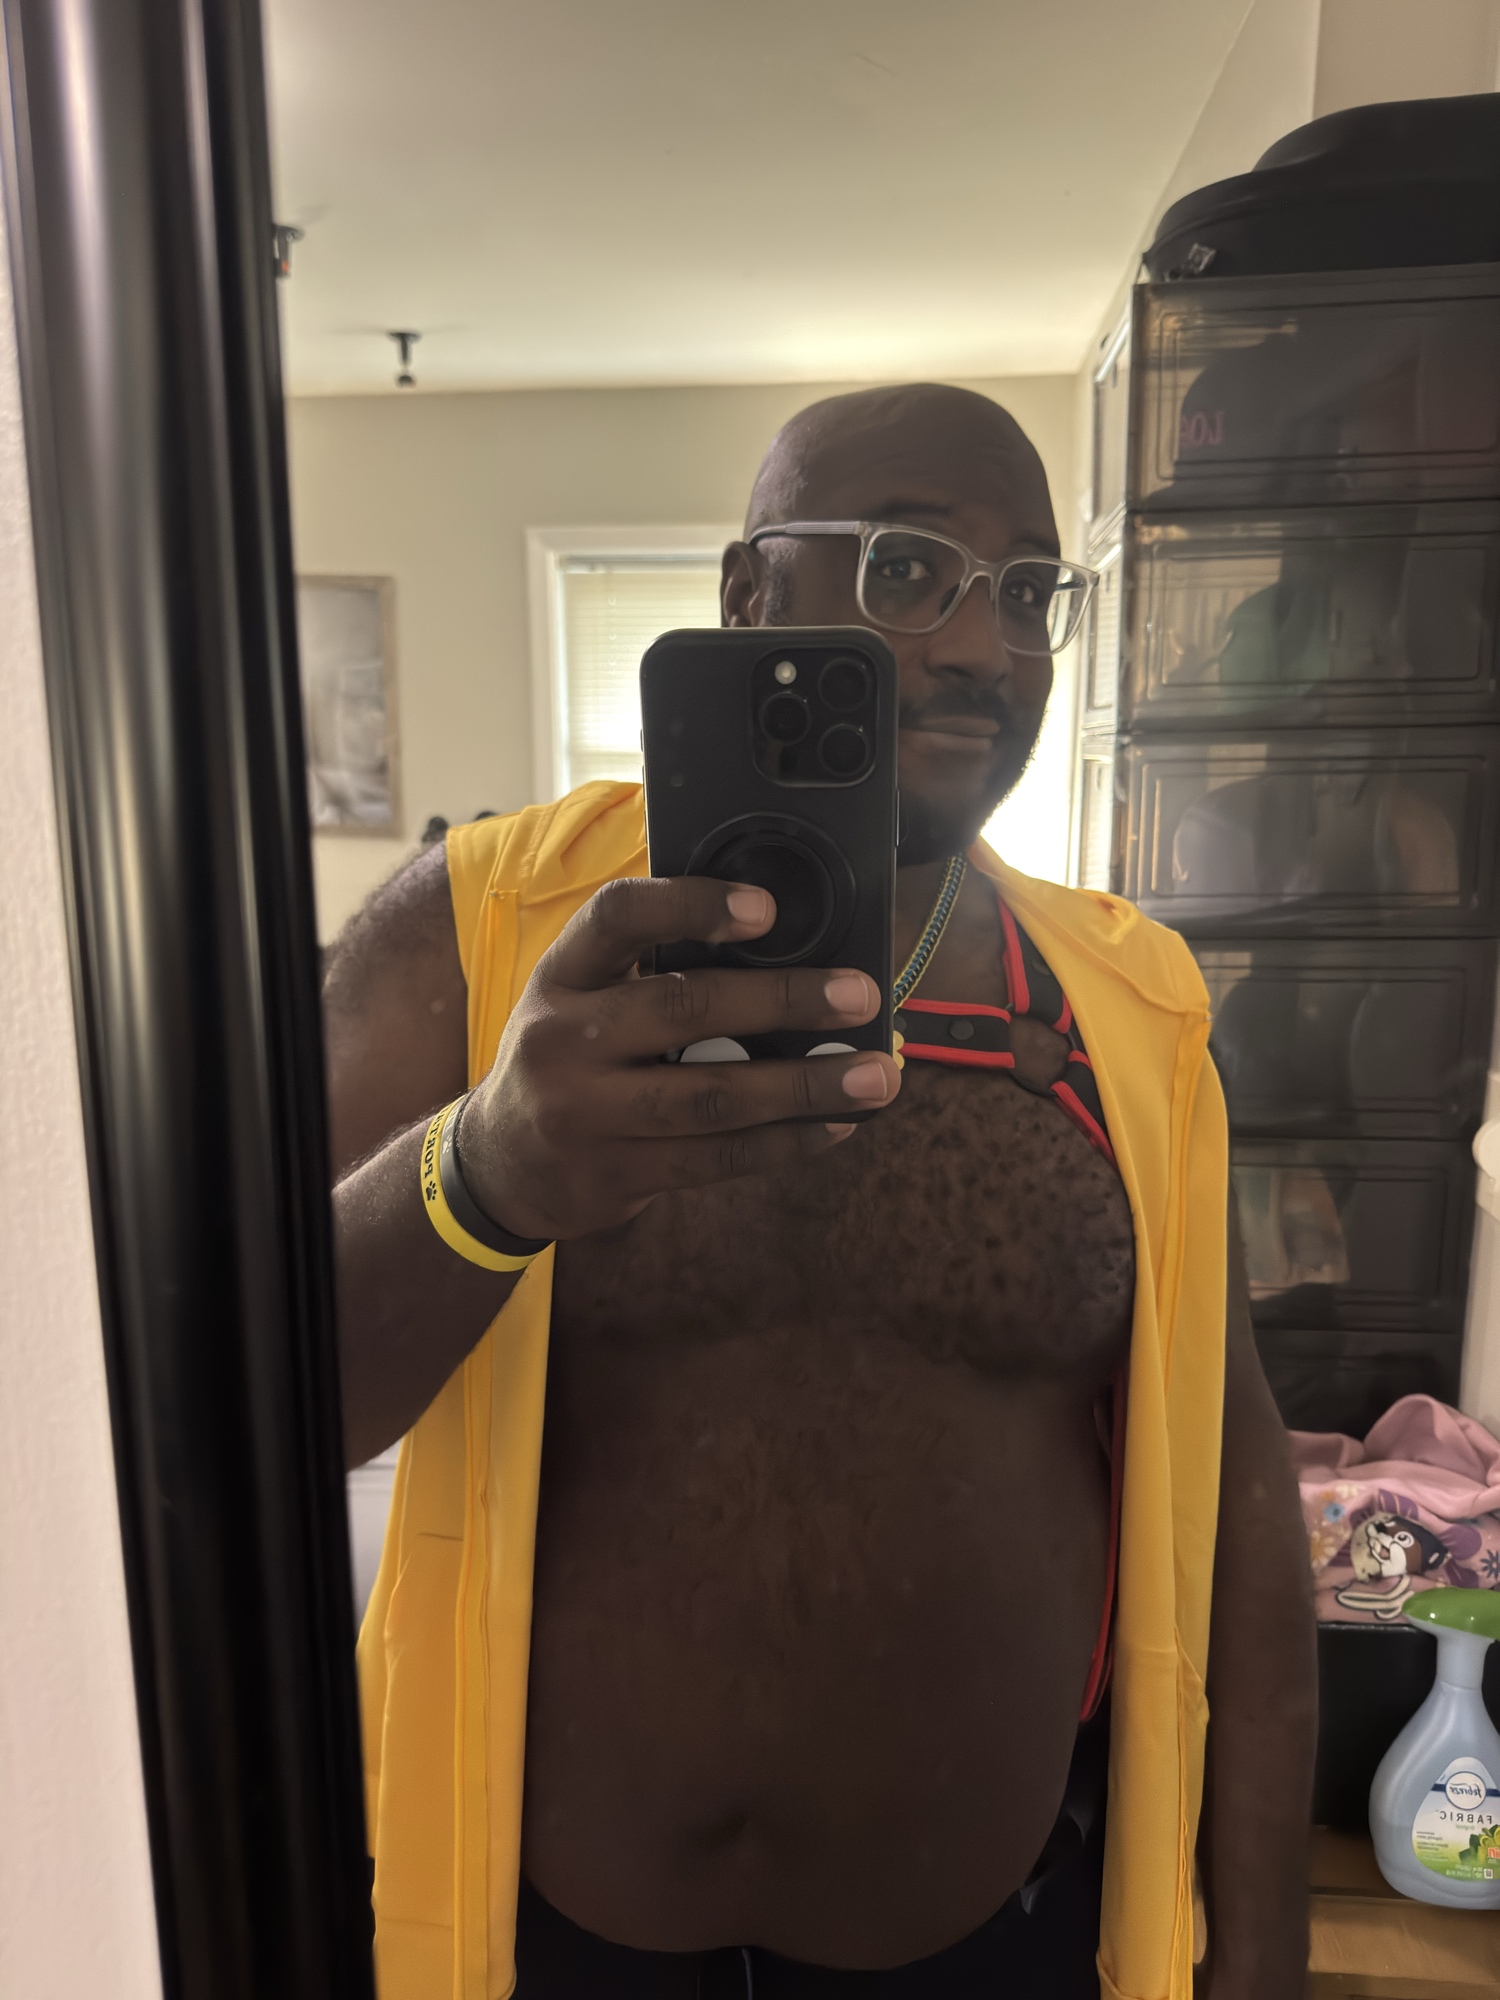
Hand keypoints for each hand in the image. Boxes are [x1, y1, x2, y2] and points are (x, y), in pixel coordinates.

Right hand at [456, 876, 900, 1241]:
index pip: (617, 917)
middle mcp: (564, 1039)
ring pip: (712, 1098)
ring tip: (876, 1076)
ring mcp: (586, 1114)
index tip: (765, 908)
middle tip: (859, 995)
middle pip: (684, 1009)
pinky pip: (716, 1159)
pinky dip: (785, 1142)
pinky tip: (834, 1125)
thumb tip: (778, 946)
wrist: (499, 1164)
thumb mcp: (578, 997)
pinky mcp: (615, 1175)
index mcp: (561, 975)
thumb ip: (648, 968)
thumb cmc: (567, 1058)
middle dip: (784, 1000)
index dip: (690, 905)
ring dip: (805, 1086)